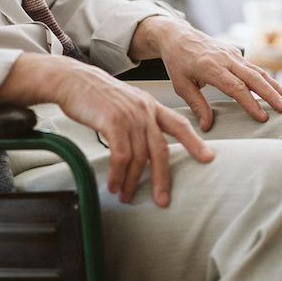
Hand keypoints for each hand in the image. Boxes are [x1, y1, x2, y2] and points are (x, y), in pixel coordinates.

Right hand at [53, 60, 214, 206]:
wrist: (73, 80)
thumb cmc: (96, 94)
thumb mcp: (125, 103)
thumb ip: (138, 121)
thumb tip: (144, 147)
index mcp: (150, 105)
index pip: (179, 124)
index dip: (195, 142)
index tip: (208, 158)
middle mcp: (144, 110)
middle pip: (161, 149)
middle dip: (163, 178)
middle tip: (162, 200)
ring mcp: (130, 115)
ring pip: (139, 157)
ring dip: (133, 181)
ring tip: (126, 195)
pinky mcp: (113, 122)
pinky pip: (121, 156)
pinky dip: (118, 174)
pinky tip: (113, 184)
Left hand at [132, 16, 281, 130]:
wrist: (178, 35)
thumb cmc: (178, 62)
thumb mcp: (181, 85)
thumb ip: (197, 105)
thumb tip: (207, 126)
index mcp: (210, 67)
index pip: (235, 87)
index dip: (250, 103)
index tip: (263, 117)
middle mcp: (225, 58)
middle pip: (253, 77)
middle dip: (272, 94)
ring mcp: (233, 54)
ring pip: (258, 71)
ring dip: (275, 86)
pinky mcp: (236, 53)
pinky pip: (254, 68)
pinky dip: (268, 80)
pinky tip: (278, 92)